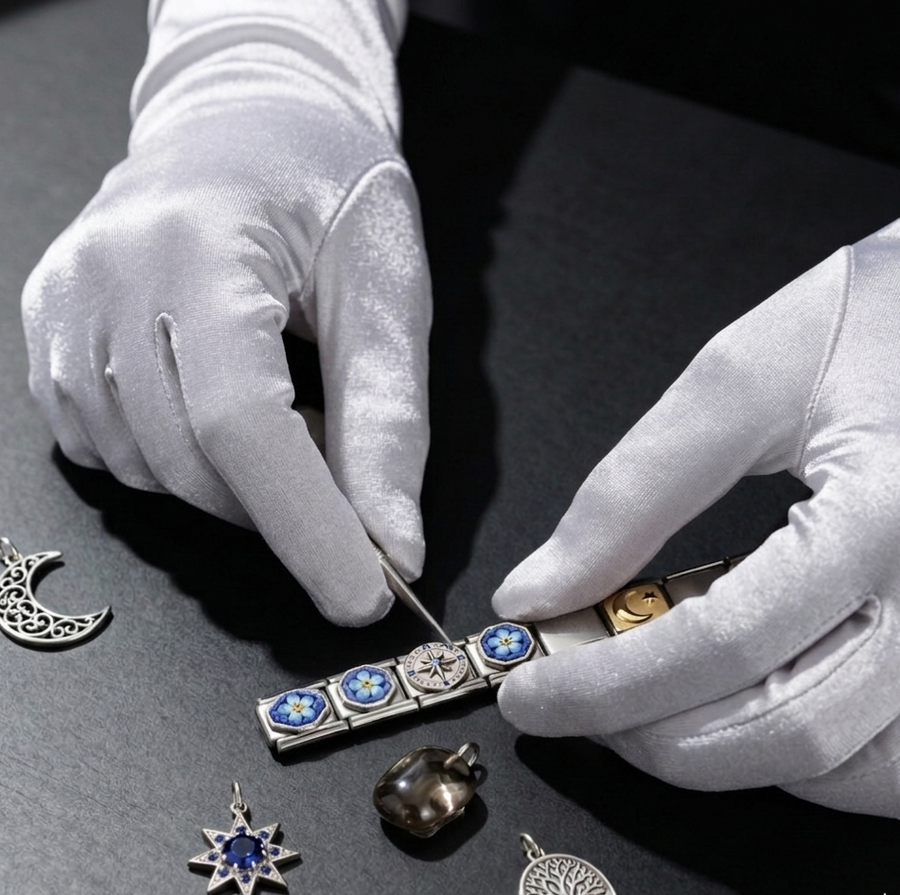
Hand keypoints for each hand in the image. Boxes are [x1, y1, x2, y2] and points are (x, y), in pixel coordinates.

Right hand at [21, 1, 428, 624]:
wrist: (249, 122)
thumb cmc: (332, 190)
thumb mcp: (387, 291)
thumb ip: (388, 423)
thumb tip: (392, 547)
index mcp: (202, 245)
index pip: (243, 422)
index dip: (306, 525)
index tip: (364, 597)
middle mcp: (108, 275)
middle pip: (190, 460)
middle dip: (283, 511)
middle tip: (348, 493)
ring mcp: (64, 305)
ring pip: (146, 467)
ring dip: (234, 484)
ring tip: (288, 416)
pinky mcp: (50, 330)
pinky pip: (108, 446)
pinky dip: (181, 462)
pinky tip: (222, 412)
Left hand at [493, 228, 899, 817]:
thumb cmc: (873, 323)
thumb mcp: (740, 382)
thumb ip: (630, 493)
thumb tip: (536, 591)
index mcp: (884, 514)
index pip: (724, 643)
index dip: (606, 686)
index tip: (527, 696)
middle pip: (784, 731)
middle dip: (650, 733)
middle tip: (574, 697)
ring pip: (840, 770)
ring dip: (717, 752)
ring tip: (642, 691)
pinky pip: (888, 763)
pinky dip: (793, 754)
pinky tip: (734, 697)